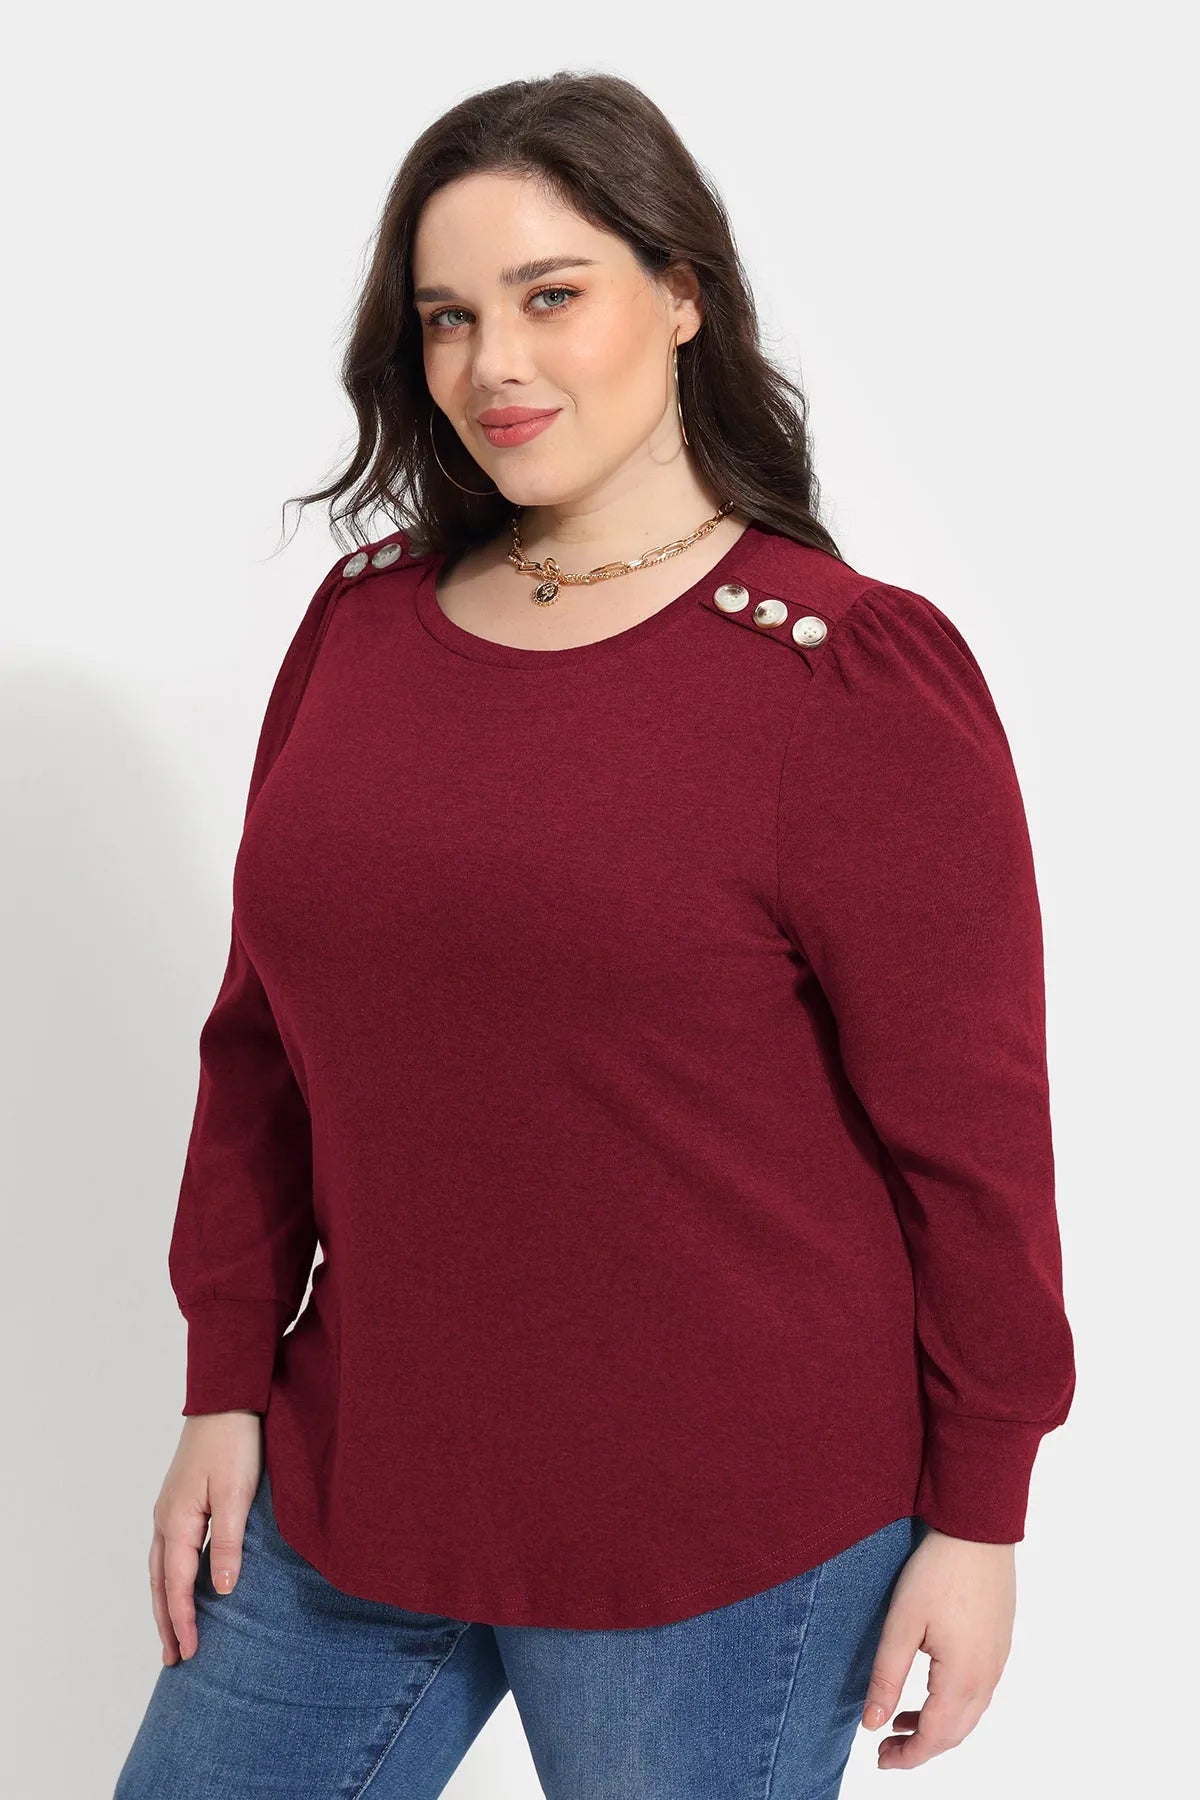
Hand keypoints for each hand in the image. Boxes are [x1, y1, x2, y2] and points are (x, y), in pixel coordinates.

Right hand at [148, 1412, 262, 1666]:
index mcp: (177, 1522)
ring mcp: (170, 1509)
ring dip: (166, 1602)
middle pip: (161, 1583)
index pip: (178, 1586)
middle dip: (166, 1622)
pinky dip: (172, 1577)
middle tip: (174, 1658)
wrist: (225, 1400)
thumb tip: (222, 1590)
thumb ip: (228, 1543)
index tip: (190, 1652)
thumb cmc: (233, 1443)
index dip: (183, 1621)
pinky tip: (183, 1583)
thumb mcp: (236, 1494)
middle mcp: (166, 1519)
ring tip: (173, 1632)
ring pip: (162, 1568)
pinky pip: (170, 1550)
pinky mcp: (180, 1500)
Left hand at [860, 1527, 1015, 1769]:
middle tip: (886, 1748)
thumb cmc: (937, 1572)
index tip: (880, 1759)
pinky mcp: (999, 1644)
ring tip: (900, 1721)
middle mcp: (987, 1677)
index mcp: (962, 1678)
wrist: (978, 1531)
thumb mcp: (902, 1624)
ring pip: (969, 1715)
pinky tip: (930, 1691)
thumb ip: (887, 1677)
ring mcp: (997, 1662)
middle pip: (955, 1734)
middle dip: (921, 1747)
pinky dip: (953, 1705)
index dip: (907, 1756)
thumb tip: (872, 1725)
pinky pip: (978, 1693)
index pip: (935, 1737)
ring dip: (937, 1727)